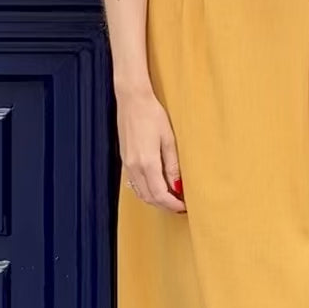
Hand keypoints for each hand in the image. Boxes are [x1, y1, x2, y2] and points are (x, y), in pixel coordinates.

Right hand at [116, 87, 185, 212]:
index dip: (172, 205)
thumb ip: (172, 165)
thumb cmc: (152, 114)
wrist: (132, 100)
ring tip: (171, 198)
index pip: (160, 194)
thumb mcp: (169, 139)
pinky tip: (156, 186)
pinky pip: (134, 183)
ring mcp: (127, 164)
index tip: (184, 207)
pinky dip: (146, 190)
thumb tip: (178, 185)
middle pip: (149, 197)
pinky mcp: (124, 159)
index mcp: (147, 163)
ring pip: (140, 192)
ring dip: (155, 199)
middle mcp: (134, 167)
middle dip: (165, 205)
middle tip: (180, 205)